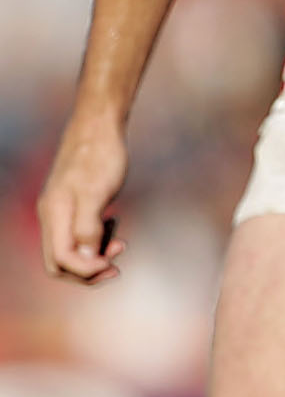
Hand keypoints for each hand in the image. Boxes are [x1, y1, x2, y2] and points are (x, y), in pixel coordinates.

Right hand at [38, 111, 129, 282]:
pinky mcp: (74, 203)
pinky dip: (97, 237)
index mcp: (54, 215)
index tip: (114, 263)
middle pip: (60, 262)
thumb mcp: (97, 193)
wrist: (98, 125)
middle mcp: (52, 215)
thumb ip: (88, 227)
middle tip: (117, 265)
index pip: (60, 261)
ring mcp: (62, 210)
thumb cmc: (100, 156)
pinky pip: (80, 233)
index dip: (86, 270)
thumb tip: (86, 258)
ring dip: (95, 255)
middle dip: (88, 270)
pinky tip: (114, 223)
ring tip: (120, 243)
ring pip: (71, 249)